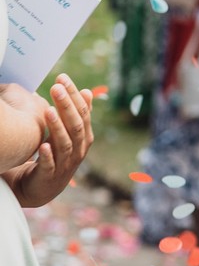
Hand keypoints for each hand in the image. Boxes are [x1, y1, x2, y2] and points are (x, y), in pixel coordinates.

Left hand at [8, 75, 93, 204]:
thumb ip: (77, 115)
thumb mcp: (68, 134)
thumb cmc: (55, 156)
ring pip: (65, 144)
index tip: (62, 78)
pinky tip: (44, 145)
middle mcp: (78, 151)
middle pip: (76, 127)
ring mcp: (65, 164)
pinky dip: (48, 156)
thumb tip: (88, 91)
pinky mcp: (50, 177)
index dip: (73, 95)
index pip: (83, 113)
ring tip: (48, 110)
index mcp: (84, 138)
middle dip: (67, 106)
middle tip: (56, 87)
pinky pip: (51, 165)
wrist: (42, 187)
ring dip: (57, 127)